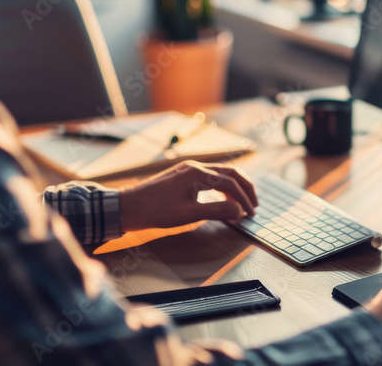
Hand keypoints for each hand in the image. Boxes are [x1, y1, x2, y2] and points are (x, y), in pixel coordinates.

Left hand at [119, 161, 257, 231]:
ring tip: (242, 204)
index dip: (243, 200)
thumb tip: (239, 212)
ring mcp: (188, 170)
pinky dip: (222, 187)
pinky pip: (210, 177)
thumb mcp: (188, 214)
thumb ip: (216, 211)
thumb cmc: (155, 211)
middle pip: (230, 173)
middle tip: (254, 205)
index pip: (230, 184)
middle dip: (245, 188)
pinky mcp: (182, 176)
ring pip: (220, 174)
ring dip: (234, 187)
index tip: (250, 215)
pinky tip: (222, 199)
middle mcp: (195, 167)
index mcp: (198, 173)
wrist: (127, 206)